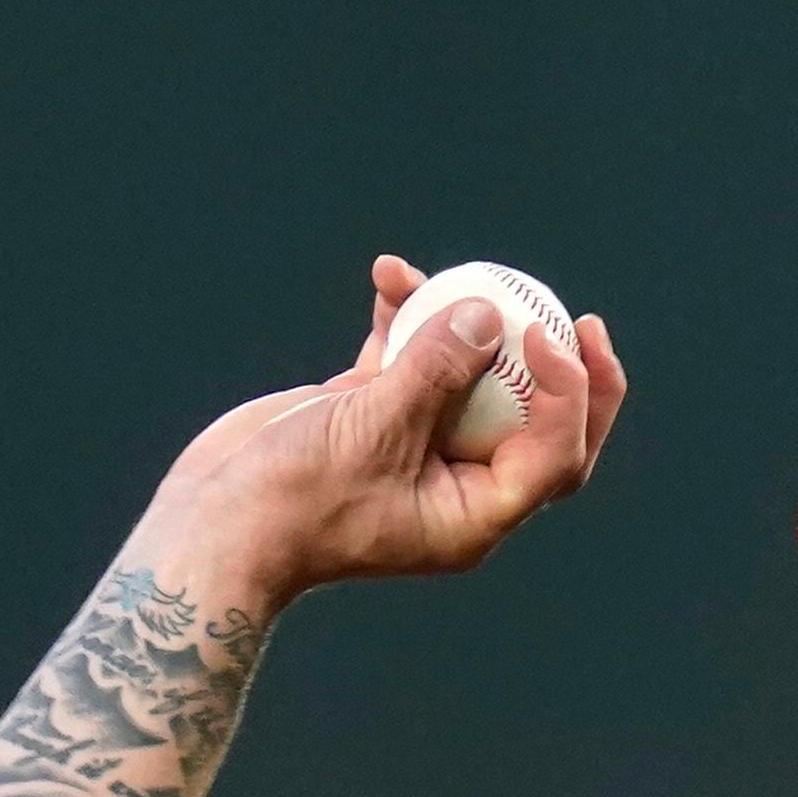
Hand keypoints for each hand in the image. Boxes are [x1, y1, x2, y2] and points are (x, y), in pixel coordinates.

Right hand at [129, 254, 630, 607]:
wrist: (217, 523)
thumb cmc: (297, 499)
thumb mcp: (373, 429)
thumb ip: (435, 370)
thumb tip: (489, 313)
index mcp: (475, 514)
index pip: (555, 456)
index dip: (571, 396)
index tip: (546, 338)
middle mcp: (456, 484)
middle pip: (533, 421)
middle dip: (559, 369)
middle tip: (580, 318)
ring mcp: (414, 449)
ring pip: (466, 380)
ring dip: (459, 322)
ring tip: (443, 273)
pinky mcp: (371, 417)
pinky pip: (406, 361)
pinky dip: (402, 320)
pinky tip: (387, 274)